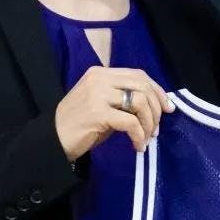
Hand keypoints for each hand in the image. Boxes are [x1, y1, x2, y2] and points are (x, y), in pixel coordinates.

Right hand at [55, 66, 170, 160]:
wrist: (53, 139)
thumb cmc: (78, 123)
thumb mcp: (100, 103)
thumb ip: (121, 98)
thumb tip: (152, 105)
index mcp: (101, 73)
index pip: (138, 75)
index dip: (157, 90)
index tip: (167, 107)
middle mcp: (100, 79)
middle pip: (142, 86)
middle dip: (156, 108)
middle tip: (157, 128)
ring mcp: (98, 95)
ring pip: (139, 102)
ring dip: (149, 123)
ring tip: (147, 137)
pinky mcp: (98, 113)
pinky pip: (130, 123)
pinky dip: (139, 136)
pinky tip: (138, 146)